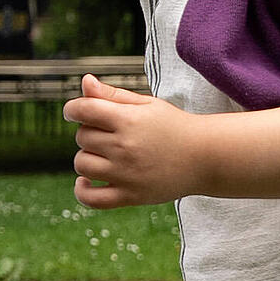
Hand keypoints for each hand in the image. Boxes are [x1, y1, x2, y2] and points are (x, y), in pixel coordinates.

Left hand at [62, 74, 207, 207]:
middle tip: (110, 134)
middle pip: (82, 137)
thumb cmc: (173, 126)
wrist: (206, 157)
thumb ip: (113, 95)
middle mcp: (124, 147)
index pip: (83, 110)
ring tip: (104, 155)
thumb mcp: (146, 104)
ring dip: (87, 158)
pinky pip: (91, 199)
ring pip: (82, 165)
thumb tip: (85, 81)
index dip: (73, 109)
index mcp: (128, 120)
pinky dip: (82, 191)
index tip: (76, 111)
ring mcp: (126, 174)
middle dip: (90, 132)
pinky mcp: (131, 196)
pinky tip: (85, 182)